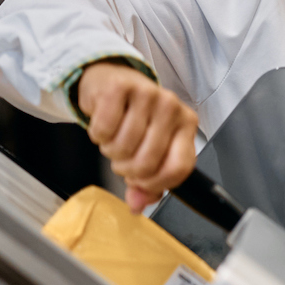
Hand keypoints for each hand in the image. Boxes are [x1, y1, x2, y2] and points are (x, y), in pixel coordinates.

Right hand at [77, 61, 197, 212]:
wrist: (112, 79)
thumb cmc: (134, 116)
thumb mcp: (148, 148)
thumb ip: (147, 182)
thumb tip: (137, 205)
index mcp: (186, 124)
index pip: (179, 168)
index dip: (155, 184)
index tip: (142, 183)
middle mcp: (172, 107)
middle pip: (147, 163)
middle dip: (127, 170)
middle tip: (122, 158)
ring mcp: (148, 94)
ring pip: (123, 147)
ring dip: (111, 151)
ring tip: (114, 139)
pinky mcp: (121, 87)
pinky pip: (104, 130)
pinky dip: (97, 135)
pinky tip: (104, 125)